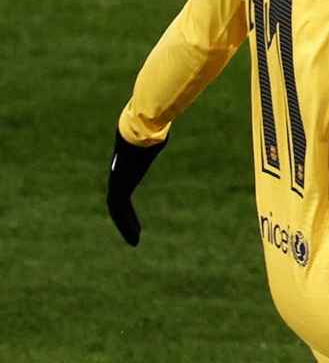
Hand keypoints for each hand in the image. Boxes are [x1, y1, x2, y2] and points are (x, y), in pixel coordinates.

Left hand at [107, 130, 167, 245]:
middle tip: (134, 231)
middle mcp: (117, 179)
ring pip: (117, 211)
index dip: (127, 207)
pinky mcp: (118, 190)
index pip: (122, 193)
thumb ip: (157, 143)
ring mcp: (116, 185)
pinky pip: (119, 212)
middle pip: (118, 204)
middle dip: (126, 219)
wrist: (137, 136)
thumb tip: (167, 133)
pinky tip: (134, 236)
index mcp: (125, 170)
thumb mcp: (156, 141)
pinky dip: (126, 225)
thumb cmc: (150, 135)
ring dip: (125, 226)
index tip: (132, 216)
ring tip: (134, 240)